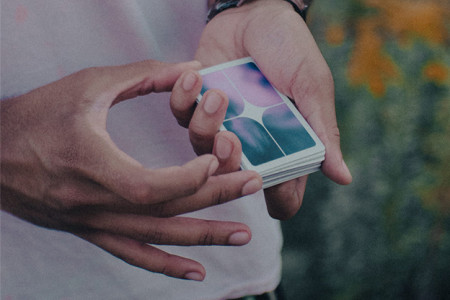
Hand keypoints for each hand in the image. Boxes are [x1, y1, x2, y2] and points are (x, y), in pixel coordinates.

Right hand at [0, 60, 261, 280]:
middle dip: (214, 197)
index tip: (216, 157)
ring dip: (202, 238)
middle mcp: (95, 204)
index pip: (151, 186)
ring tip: (241, 235)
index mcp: (92, 166)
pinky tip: (196, 273)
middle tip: (253, 185)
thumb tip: (189, 69)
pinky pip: (133, 254)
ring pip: (156, 238)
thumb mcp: (87, 86)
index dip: (189, 177)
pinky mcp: (91, 230)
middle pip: (165, 211)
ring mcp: (93, 223)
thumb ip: (141, 76)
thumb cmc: (35, 116)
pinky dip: (166, 266)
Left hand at [170, 0, 351, 219]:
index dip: (276, 197)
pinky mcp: (196, 102)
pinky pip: (179, 113)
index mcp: (284, 143)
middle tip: (229, 137)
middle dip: (227, 161)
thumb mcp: (311, 86)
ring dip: (205, 122)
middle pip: (232, 175)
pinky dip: (182, 96)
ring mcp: (222, 122)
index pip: (282, 191)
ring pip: (201, 146)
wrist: (256, 11)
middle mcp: (251, 140)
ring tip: (216, 92)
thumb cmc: (290, 47)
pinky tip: (196, 73)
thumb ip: (323, 131)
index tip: (266, 178)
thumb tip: (344, 178)